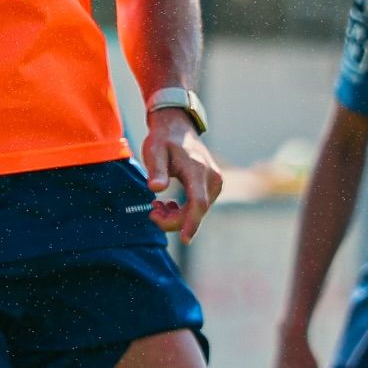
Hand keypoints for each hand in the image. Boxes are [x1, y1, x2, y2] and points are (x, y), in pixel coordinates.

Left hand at [142, 109, 222, 244]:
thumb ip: (156, 170)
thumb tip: (156, 188)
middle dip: (173, 220)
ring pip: (198, 211)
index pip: (198, 202)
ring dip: (177, 216)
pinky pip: (199, 206)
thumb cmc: (163, 139)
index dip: (191, 222)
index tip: (184, 240)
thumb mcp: (154, 151)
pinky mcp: (213, 186)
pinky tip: (168, 205)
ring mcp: (216, 182)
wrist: (178, 127)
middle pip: (197, 210)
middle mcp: (212, 177)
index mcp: (198, 170)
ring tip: (156, 205)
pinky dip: (183, 211)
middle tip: (151, 212)